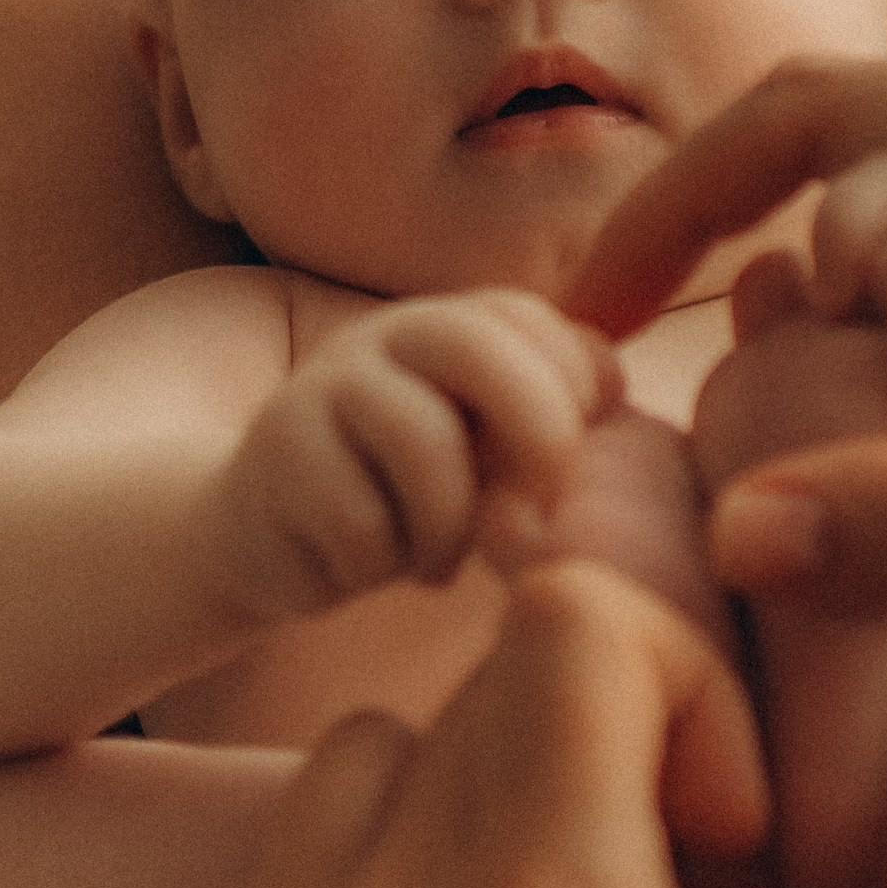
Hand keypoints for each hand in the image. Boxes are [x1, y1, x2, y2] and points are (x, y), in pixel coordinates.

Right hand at [210, 290, 610, 621]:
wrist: (272, 536)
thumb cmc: (406, 494)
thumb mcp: (486, 450)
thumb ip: (551, 413)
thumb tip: (614, 387)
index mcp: (446, 325)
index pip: (531, 321)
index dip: (572, 394)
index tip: (558, 474)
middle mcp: (383, 336)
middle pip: (478, 345)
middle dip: (536, 434)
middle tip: (534, 518)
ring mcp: (321, 389)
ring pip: (424, 442)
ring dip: (450, 527)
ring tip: (439, 560)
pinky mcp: (274, 458)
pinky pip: (361, 519)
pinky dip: (382, 561)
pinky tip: (371, 566)